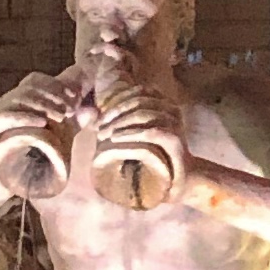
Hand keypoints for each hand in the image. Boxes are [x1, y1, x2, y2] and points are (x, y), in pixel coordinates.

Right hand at [0, 75, 80, 195]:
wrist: (10, 180)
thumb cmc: (35, 158)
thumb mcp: (59, 138)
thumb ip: (73, 124)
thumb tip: (92, 111)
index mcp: (23, 102)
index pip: (35, 80)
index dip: (56, 84)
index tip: (75, 96)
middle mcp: (8, 105)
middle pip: (29, 87)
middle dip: (53, 94)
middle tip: (70, 108)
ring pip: (18, 98)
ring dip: (43, 104)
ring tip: (61, 116)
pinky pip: (4, 118)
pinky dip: (24, 117)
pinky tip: (42, 123)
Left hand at [90, 77, 187, 205]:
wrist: (183, 179)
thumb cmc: (157, 157)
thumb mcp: (134, 136)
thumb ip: (115, 123)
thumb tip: (86, 114)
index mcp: (163, 103)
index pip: (138, 91)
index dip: (116, 100)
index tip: (100, 117)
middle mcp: (171, 109)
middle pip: (138, 101)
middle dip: (114, 113)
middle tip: (99, 128)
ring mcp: (175, 123)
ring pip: (142, 113)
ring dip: (119, 123)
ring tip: (104, 134)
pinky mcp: (175, 140)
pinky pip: (150, 132)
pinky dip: (131, 134)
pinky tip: (115, 139)